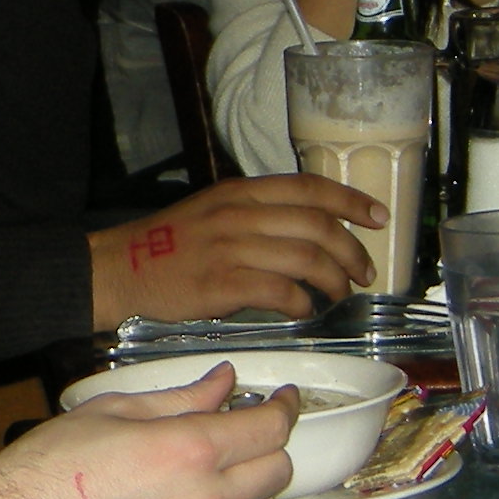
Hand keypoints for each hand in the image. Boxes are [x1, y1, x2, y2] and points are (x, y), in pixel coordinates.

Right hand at [0, 369, 294, 498]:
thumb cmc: (50, 465)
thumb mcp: (113, 410)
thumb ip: (180, 398)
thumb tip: (223, 383)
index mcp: (189, 450)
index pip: (269, 429)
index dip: (284, 407)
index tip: (282, 397)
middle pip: (278, 471)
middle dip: (273, 443)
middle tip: (250, 425)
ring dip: (256, 480)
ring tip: (226, 461)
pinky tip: (197, 495)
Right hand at [90, 175, 378, 323]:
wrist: (120, 268)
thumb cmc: (170, 245)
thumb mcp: (214, 210)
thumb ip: (257, 214)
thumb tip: (309, 230)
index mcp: (241, 192)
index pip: (310, 188)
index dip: (351, 201)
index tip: (378, 217)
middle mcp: (240, 214)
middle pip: (317, 225)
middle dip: (351, 250)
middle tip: (363, 272)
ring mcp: (231, 249)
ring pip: (306, 259)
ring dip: (333, 280)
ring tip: (339, 294)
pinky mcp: (222, 284)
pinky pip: (280, 291)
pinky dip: (302, 302)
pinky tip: (304, 310)